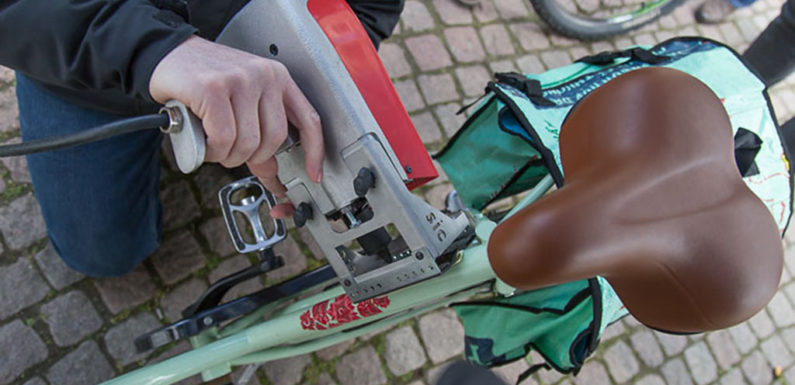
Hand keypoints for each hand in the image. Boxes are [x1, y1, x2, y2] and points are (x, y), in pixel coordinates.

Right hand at [149, 36, 322, 216]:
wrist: (168, 54)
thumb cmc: (205, 79)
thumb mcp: (242, 102)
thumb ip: (260, 134)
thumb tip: (272, 173)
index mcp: (278, 78)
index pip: (309, 119)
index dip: (315, 151)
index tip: (313, 173)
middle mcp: (264, 75)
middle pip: (274, 139)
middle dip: (252, 158)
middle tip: (232, 154)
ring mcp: (240, 80)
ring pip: (248, 142)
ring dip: (227, 155)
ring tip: (214, 145)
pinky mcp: (213, 88)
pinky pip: (223, 138)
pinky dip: (212, 150)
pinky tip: (203, 141)